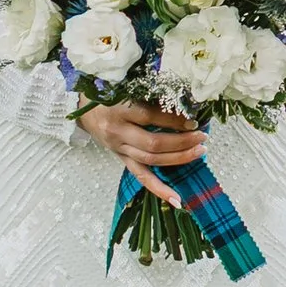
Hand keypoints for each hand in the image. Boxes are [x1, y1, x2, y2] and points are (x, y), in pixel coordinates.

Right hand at [78, 98, 203, 202]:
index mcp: (119, 110)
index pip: (150, 117)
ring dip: (178, 159)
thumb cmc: (109, 92)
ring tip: (199, 152)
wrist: (83, 106)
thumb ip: (150, 94)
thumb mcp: (125, 87)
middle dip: (181, 142)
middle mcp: (118, 132)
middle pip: (153, 143)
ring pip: (150, 160)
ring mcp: (119, 148)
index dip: (173, 120)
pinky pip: (141, 176)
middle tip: (202, 137)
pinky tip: (176, 199)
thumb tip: (184, 100)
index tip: (193, 119)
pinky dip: (159, 188)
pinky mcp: (121, 159)